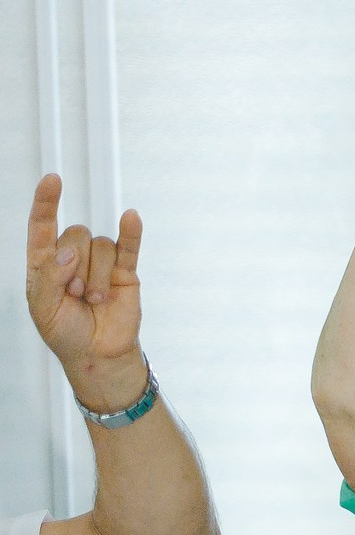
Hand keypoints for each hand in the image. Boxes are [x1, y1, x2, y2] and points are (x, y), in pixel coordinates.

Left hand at [25, 174, 147, 408]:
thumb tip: (69, 253)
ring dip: (97, 276)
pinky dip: (131, 232)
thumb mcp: (42, 309)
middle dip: (75, 266)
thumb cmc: (65, 332)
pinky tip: (131, 218)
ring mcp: (101, 262)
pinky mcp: (127, 271)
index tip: (52, 180)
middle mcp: (73, 257)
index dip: (46, 203)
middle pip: (75, 235)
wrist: (98, 354)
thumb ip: (48, 278)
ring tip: (94, 299)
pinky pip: (129, 245)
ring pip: (100, 246)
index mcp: (45, 263)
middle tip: (76, 295)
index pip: (42, 226)